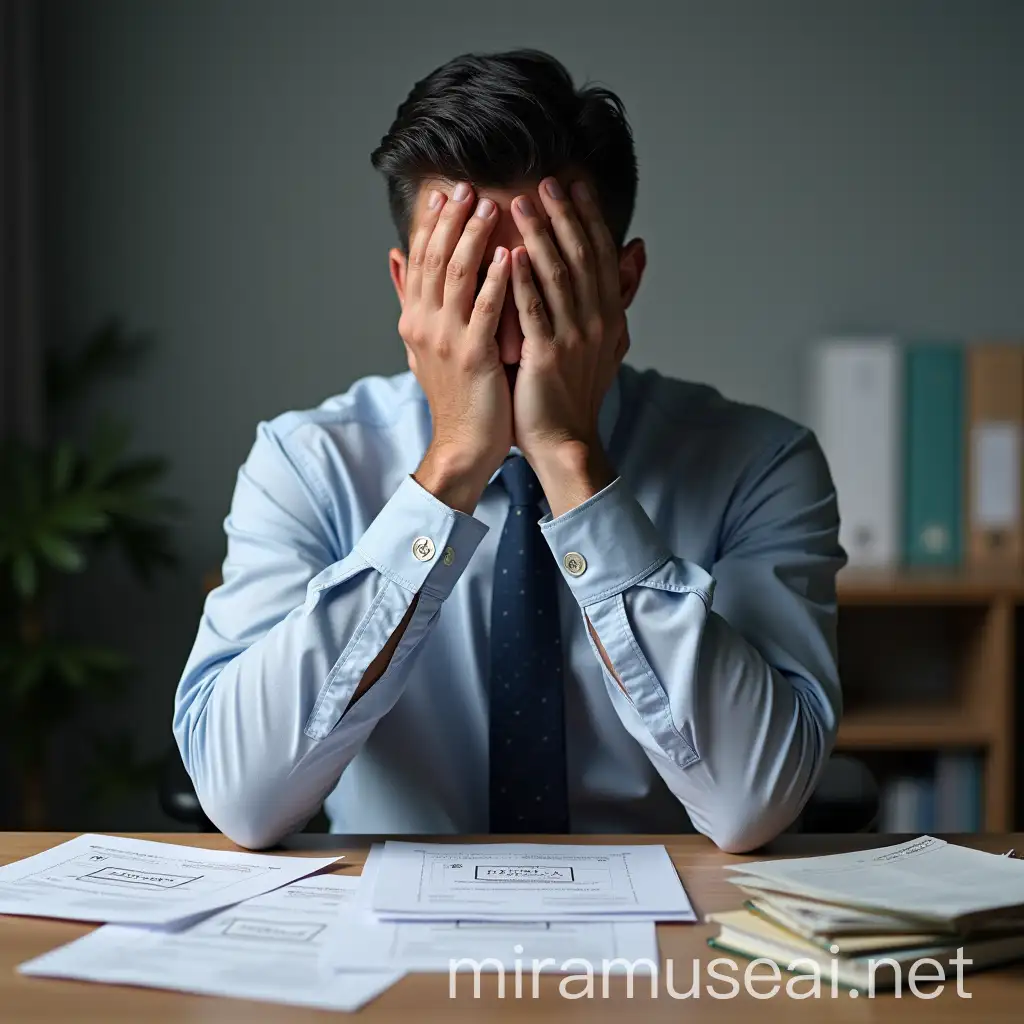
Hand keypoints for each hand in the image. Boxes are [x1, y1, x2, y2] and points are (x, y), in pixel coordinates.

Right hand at [400, 183, 511, 513]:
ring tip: (490, 206)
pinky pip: (485, 309)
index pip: (418, 260)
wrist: (463, 444)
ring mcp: (446, 340)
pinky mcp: (473, 356)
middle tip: (467, 186)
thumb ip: (411, 299)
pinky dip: (496, 279)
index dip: (429, 225)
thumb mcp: (423, 344)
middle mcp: (423, 324)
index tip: (444, 193)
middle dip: (451, 220)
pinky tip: (510, 254)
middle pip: (435, 259)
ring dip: (473, 237)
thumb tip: (394, 256)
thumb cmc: (454, 394)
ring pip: (457, 275)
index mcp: (414, 319)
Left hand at [509, 179, 627, 514]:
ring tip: (519, 204)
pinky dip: (521, 281)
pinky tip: (508, 255)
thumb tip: (639, 248)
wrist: (566, 441)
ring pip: (556, 277)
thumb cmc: (577, 391)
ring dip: (539, 237)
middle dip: (563, 216)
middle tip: (544, 181)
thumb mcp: (610, 340)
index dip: (589, 216)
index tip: (573, 184)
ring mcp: (572, 340)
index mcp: (610, 316)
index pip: (602, 254)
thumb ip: (620, 294)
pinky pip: (533, 311)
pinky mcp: (545, 357)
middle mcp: (596, 323)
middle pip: (581, 257)